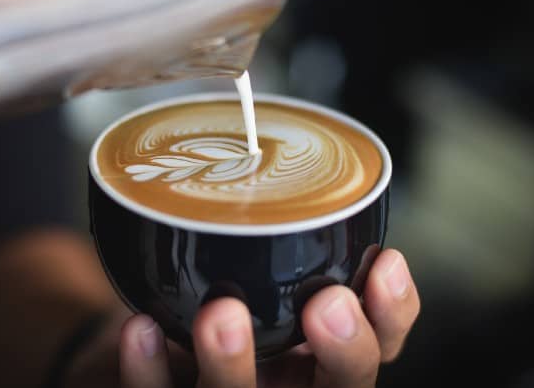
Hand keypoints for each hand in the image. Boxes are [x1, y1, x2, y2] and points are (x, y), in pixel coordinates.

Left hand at [119, 249, 418, 387]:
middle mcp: (282, 387)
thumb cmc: (217, 299)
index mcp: (314, 358)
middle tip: (328, 302)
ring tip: (222, 312)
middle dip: (345, 352)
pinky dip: (148, 369)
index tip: (384, 263)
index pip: (376, 349)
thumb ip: (284, 245)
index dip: (391, 317)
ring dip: (233, 367)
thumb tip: (296, 167)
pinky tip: (142, 329)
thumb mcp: (263, 274)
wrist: (145, 346)